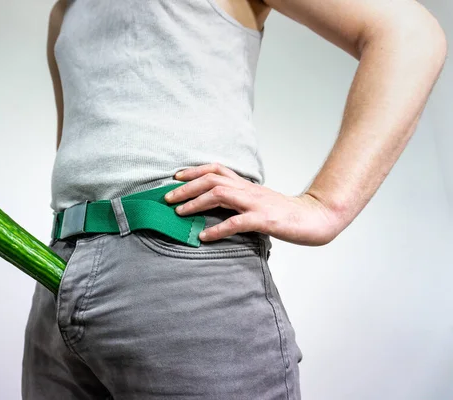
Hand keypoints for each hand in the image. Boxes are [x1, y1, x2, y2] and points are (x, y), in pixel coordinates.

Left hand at [164, 163, 342, 245]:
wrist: (314, 217)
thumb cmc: (283, 212)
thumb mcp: (257, 200)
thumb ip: (238, 199)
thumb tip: (214, 203)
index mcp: (246, 185)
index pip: (217, 170)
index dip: (194, 171)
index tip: (176, 177)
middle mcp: (248, 190)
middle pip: (212, 180)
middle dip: (186, 188)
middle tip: (167, 198)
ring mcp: (255, 204)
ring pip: (220, 195)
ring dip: (196, 203)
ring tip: (179, 212)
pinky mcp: (263, 220)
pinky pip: (236, 222)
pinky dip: (218, 229)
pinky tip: (204, 236)